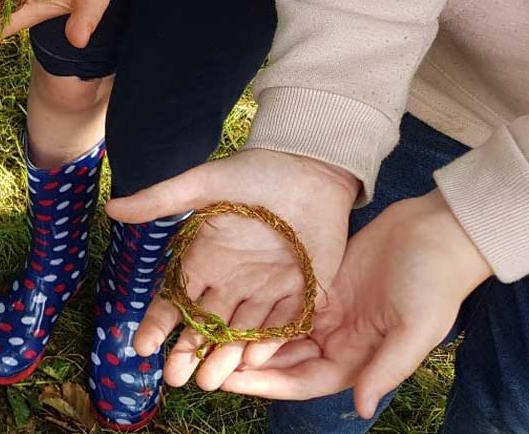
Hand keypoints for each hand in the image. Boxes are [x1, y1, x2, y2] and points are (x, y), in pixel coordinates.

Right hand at [104, 149, 360, 390]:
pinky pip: (282, 325)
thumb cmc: (254, 172)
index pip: (175, 298)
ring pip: (240, 332)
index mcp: (205, 258)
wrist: (311, 167)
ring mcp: (265, 289)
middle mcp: (231, 281)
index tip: (141, 346)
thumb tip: (111, 209)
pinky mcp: (302, 291)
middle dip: (188, 352)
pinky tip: (251, 364)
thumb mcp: (202, 184)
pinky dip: (267, 344)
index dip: (158, 323)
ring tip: (208, 384)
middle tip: (173, 379)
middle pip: (205, 325)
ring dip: (224, 358)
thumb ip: (159, 201)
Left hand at [221, 191, 490, 417]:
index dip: (264, 384)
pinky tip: (225, 304)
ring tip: (203, 337)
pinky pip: (281, 301)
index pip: (300, 382)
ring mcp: (325, 313)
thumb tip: (360, 408)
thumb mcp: (415, 329)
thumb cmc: (435, 284)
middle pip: (280, 361)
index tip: (227, 382)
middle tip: (200, 363)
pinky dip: (256, 307)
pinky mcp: (318, 284)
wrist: (438, 232)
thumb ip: (386, 369)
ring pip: (275, 332)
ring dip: (243, 337)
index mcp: (357, 360)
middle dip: (242, 365)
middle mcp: (336, 341)